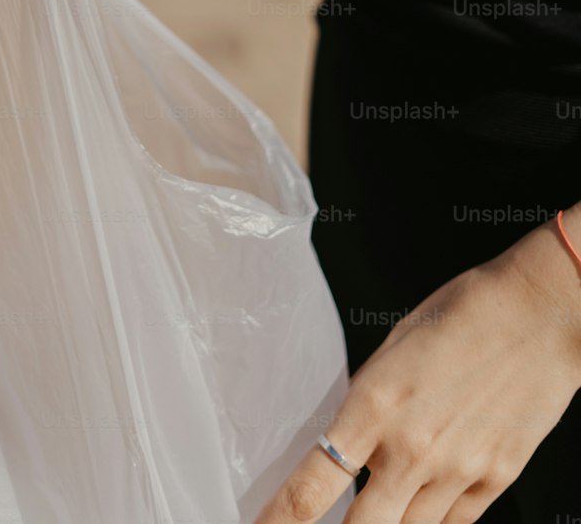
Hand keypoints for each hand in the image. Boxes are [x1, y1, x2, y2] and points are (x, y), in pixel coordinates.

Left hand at [256, 214, 580, 523]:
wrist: (539, 315)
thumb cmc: (461, 314)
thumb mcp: (392, 347)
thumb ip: (368, 403)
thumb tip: (350, 443)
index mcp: (374, 405)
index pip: (311, 486)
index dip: (278, 518)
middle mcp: (412, 449)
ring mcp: (456, 472)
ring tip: (378, 507)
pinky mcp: (495, 482)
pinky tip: (419, 506)